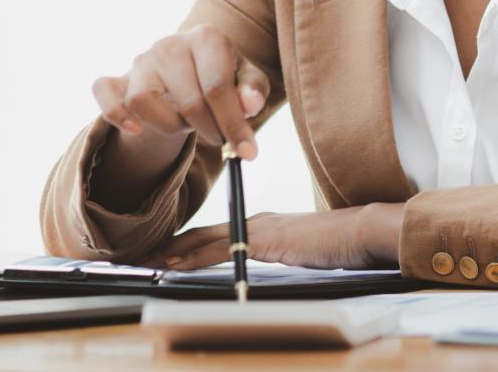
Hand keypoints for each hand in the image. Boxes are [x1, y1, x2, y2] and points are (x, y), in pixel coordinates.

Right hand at [92, 24, 270, 159]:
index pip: (218, 87)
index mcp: (207, 37)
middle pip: (189, 101)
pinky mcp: (116, 78)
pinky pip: (104, 94)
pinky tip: (136, 129)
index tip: (247, 152)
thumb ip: (253, 90)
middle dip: (209, 130)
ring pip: (143, 101)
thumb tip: (250, 105)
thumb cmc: (220, 76)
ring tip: (186, 123)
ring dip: (169, 125)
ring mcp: (140, 60)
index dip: (234, 125)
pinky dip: (116, 114)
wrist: (187, 71)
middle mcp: (170, 44)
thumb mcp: (246, 79)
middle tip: (217, 136)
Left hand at [142, 204, 404, 270]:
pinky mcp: (264, 239)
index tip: (154, 257)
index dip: (180, 246)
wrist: (364, 233)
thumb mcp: (298, 255)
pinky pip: (218, 250)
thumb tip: (253, 276)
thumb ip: (275, 259)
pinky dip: (190, 259)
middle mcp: (253, 221)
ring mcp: (257, 227)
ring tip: (141, 265)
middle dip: (165, 248)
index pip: (211, 236)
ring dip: (169, 254)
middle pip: (198, 235)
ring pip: (201, 240)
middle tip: (133, 260)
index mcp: (260, 226)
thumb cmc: (339, 247)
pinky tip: (170, 267)